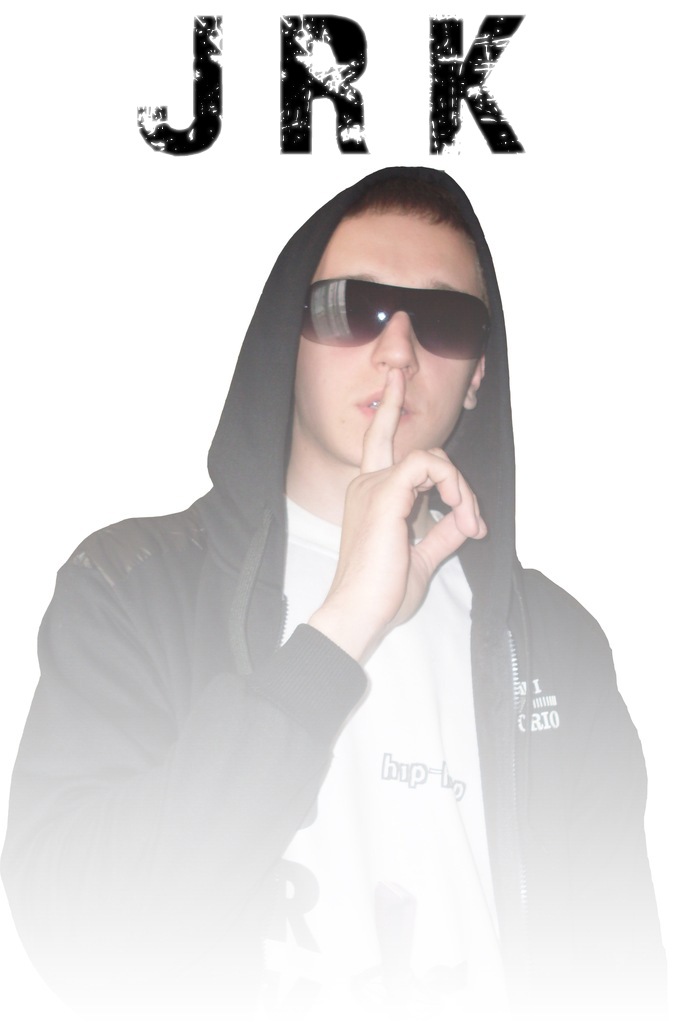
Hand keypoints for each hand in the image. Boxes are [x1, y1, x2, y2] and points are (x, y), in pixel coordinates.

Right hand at [308, 368, 486, 661]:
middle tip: (471, 515)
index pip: (380, 443)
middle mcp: (367, 484)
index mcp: (370, 495)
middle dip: (442, 457)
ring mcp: (373, 487)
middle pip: (415, 448)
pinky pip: (428, 465)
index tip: (396, 378)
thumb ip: (442, 532)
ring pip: (431, 457)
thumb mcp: (422, 558)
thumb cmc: (382, 592)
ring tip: (470, 523)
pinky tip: (462, 515)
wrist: (360, 611)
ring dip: (460, 488)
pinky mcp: (385, 494)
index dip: (390, 408)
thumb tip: (464, 518)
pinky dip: (454, 486)